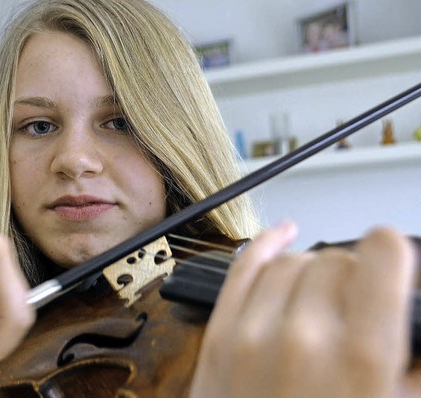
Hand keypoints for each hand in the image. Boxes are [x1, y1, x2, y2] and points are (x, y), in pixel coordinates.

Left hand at [189, 222, 420, 397]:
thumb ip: (414, 368)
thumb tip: (419, 324)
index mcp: (360, 357)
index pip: (382, 254)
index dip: (395, 254)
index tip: (396, 263)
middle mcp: (304, 335)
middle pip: (335, 259)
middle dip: (354, 276)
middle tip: (360, 307)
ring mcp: (253, 333)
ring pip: (291, 261)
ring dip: (313, 272)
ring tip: (324, 301)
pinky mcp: (219, 337)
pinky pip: (242, 268)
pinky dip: (264, 247)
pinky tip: (282, 237)